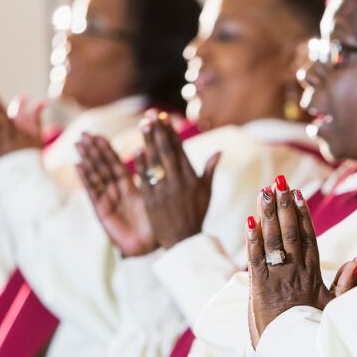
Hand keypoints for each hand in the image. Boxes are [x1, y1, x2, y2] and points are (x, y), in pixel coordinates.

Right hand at [75, 133, 156, 256]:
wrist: (151, 245)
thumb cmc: (156, 224)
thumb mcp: (154, 197)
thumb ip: (151, 178)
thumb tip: (156, 155)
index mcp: (129, 188)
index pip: (115, 164)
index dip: (106, 150)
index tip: (98, 134)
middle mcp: (116, 193)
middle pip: (102, 168)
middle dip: (93, 151)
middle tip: (83, 133)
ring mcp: (107, 201)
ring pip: (96, 176)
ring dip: (87, 160)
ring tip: (78, 144)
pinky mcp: (102, 211)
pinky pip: (93, 192)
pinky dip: (86, 179)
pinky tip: (79, 165)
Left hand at [135, 110, 220, 248]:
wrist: (184, 241)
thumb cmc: (196, 215)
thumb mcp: (206, 193)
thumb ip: (209, 170)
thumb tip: (219, 151)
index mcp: (192, 178)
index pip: (180, 150)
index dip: (171, 133)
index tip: (164, 118)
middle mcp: (179, 182)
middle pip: (167, 152)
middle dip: (160, 132)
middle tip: (152, 115)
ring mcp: (165, 191)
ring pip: (156, 162)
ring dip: (149, 142)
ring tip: (144, 125)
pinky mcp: (152, 201)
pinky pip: (146, 179)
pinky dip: (141, 165)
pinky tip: (136, 150)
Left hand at [245, 176, 356, 346]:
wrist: (294, 354)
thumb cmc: (312, 328)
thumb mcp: (333, 306)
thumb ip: (345, 282)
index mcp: (313, 274)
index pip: (308, 237)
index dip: (303, 214)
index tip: (297, 193)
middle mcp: (296, 272)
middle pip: (291, 233)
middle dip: (284, 206)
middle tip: (279, 181)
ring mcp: (278, 279)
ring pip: (274, 241)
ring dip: (268, 215)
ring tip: (265, 191)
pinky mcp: (260, 289)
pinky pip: (256, 260)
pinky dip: (253, 240)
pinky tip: (249, 222)